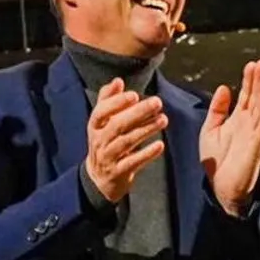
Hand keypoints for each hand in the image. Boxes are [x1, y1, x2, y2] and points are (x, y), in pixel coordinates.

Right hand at [84, 78, 167, 203]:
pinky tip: (160, 145)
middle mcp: (99, 141)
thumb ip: (108, 100)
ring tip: (164, 119)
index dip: (116, 103)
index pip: (101, 112)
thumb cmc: (105, 143)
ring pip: (126, 142)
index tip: (134, 95)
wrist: (99, 179)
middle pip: (117, 125)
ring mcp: (108, 158)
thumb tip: (118, 80)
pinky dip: (147, 154)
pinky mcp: (119, 173)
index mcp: (95, 126)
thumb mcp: (102, 123)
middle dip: (137, 113)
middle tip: (157, 102)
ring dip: (146, 129)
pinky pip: (133, 162)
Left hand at [201, 59, 259, 216]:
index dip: (249, 79)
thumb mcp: (210, 129)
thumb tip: (225, 87)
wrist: (220, 187)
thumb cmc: (217, 161)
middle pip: (257, 98)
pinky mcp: (254, 149)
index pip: (247, 95)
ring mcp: (253, 136)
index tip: (252, 63)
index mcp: (238, 119)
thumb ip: (217, 109)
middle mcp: (248, 125)